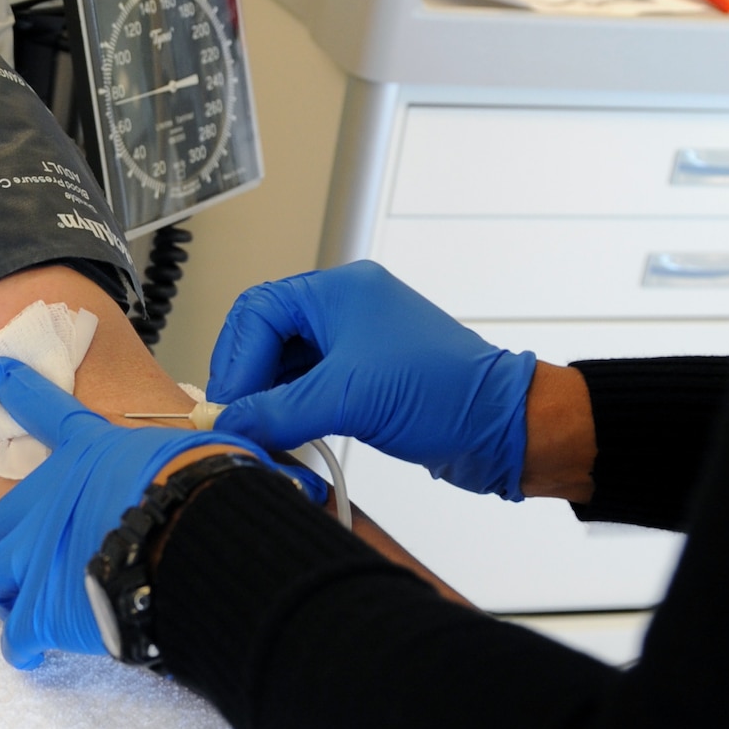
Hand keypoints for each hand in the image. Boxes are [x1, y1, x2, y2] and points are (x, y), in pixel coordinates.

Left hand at [0, 359, 304, 668]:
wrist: (191, 542)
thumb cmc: (206, 493)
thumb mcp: (208, 453)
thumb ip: (212, 457)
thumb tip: (280, 474)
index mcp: (89, 453)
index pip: (49, 409)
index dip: (21, 388)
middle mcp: (50, 499)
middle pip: (9, 512)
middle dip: (19, 534)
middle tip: (40, 552)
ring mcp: (37, 555)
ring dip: (11, 587)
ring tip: (29, 602)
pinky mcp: (41, 609)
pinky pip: (15, 633)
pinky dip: (22, 644)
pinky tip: (32, 651)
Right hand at [207, 261, 535, 500]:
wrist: (502, 427)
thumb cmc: (446, 392)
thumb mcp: (348, 399)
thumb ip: (278, 411)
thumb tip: (230, 424)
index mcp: (338, 292)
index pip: (258, 313)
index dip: (235, 360)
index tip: (226, 405)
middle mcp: (344, 310)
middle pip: (265, 335)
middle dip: (246, 377)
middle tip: (233, 418)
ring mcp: (355, 343)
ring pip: (286, 364)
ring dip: (267, 398)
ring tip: (257, 433)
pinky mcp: (364, 378)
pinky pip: (309, 386)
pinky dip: (291, 410)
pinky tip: (284, 436)